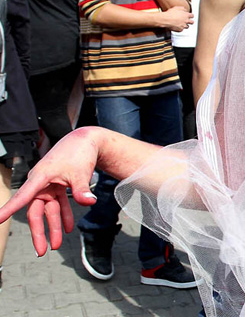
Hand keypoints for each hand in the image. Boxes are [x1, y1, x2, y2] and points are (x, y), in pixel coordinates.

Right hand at [0, 128, 100, 255]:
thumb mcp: (81, 172)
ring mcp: (49, 185)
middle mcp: (41, 183)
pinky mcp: (58, 185)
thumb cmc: (79, 153)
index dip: (8, 209)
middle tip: (42, 251)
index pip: (22, 197)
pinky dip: (64, 215)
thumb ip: (81, 189)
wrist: (86, 141)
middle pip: (36, 211)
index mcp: (40, 178)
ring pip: (48, 210)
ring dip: (53, 227)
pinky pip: (59, 204)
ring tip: (57, 245)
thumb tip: (88, 202)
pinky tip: (68, 228)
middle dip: (39, 232)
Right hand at [159, 6, 193, 31]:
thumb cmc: (170, 13)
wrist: (166, 20)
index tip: (190, 16)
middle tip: (187, 21)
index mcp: (186, 15)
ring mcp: (183, 26)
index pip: (192, 16)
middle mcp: (186, 21)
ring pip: (187, 27)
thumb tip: (185, 10)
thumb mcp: (176, 8)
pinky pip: (181, 29)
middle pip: (192, 22)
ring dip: (185, 25)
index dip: (191, 16)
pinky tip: (177, 26)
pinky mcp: (180, 30)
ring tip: (181, 24)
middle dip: (190, 21)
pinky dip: (180, 28)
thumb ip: (182, 8)